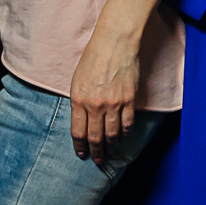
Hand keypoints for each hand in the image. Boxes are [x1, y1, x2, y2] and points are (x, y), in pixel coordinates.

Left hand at [68, 26, 140, 166]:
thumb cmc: (92, 59)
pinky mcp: (128, 101)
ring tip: (109, 153)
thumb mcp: (76, 81)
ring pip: (112, 134)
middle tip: (97, 160)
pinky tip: (121, 138)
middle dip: (95, 152)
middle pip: (95, 137)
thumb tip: (82, 120)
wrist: (114, 45)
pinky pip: (127, 124)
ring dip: (110, 147)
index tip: (81, 154)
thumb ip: (78, 102)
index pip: (78, 131)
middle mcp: (95, 105)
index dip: (80, 146)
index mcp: (78, 100)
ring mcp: (113, 104)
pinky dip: (124, 134)